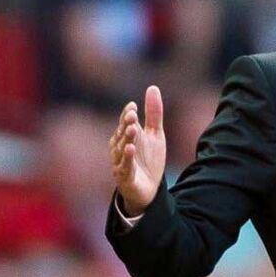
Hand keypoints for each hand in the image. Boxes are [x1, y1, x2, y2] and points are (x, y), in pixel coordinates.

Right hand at [109, 85, 166, 215]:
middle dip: (126, 124)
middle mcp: (120, 148)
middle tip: (132, 115)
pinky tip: (130, 149)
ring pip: (121, 149)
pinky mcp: (125, 176)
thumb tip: (152, 87)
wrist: (150, 189)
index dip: (128, 114)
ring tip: (132, 129)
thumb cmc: (148, 159)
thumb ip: (153, 113)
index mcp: (126, 136)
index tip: (133, 106)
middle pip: (122, 133)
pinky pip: (125, 166)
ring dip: (126, 139)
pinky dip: (127, 158)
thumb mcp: (155, 134)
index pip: (125, 122)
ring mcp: (121, 162)